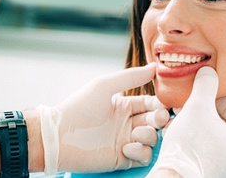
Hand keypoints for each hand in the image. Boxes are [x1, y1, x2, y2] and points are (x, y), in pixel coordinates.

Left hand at [38, 63, 169, 173]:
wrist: (59, 136)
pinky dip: (140, 152)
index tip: (166, 105)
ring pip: (152, 139)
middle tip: (160, 118)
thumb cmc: (79, 107)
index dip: (160, 104)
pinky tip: (127, 148)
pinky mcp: (122, 159)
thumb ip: (131, 76)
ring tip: (136, 133)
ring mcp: (124, 141)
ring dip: (149, 135)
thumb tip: (155, 67)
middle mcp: (126, 123)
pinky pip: (143, 156)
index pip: (150, 103)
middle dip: (161, 119)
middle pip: (155, 121)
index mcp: (123, 105)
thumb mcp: (104, 86)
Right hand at [147, 66, 225, 177]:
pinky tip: (176, 134)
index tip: (204, 96)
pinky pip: (203, 150)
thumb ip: (205, 84)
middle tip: (189, 105)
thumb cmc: (191, 143)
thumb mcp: (198, 105)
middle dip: (204, 111)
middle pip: (223, 124)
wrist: (176, 177)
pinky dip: (191, 139)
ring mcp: (224, 166)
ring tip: (178, 118)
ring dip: (196, 124)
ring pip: (211, 137)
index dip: (220, 99)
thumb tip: (208, 71)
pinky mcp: (208, 172)